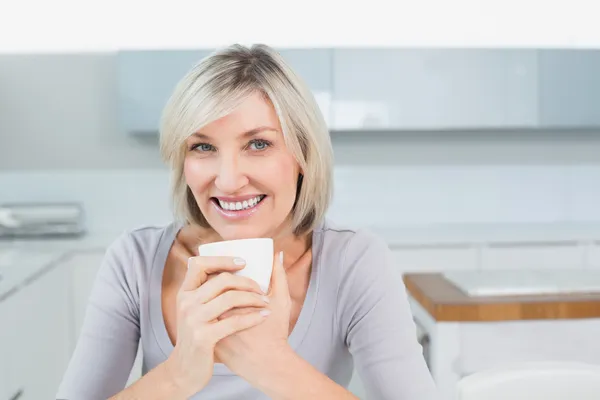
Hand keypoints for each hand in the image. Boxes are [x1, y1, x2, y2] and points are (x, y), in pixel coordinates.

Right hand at [164, 256, 270, 396]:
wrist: (184, 370)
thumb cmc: (197, 336)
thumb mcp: (195, 311)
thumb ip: (207, 290)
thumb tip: (233, 264)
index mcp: (185, 293)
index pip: (199, 264)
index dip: (222, 259)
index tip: (244, 262)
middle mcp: (186, 303)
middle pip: (221, 280)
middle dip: (247, 281)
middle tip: (262, 289)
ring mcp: (193, 320)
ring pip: (230, 298)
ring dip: (253, 298)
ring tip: (265, 302)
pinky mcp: (203, 337)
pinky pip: (234, 321)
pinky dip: (253, 317)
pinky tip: (264, 316)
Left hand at [214, 252, 292, 380]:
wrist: (268, 366)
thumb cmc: (275, 334)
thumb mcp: (281, 303)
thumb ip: (279, 276)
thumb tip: (277, 254)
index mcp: (229, 304)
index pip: (218, 280)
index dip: (224, 270)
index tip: (237, 268)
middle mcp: (215, 317)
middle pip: (209, 293)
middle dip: (220, 283)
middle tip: (232, 278)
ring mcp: (210, 330)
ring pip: (206, 306)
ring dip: (214, 298)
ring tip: (227, 293)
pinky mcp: (208, 340)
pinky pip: (206, 321)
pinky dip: (213, 313)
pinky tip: (222, 310)